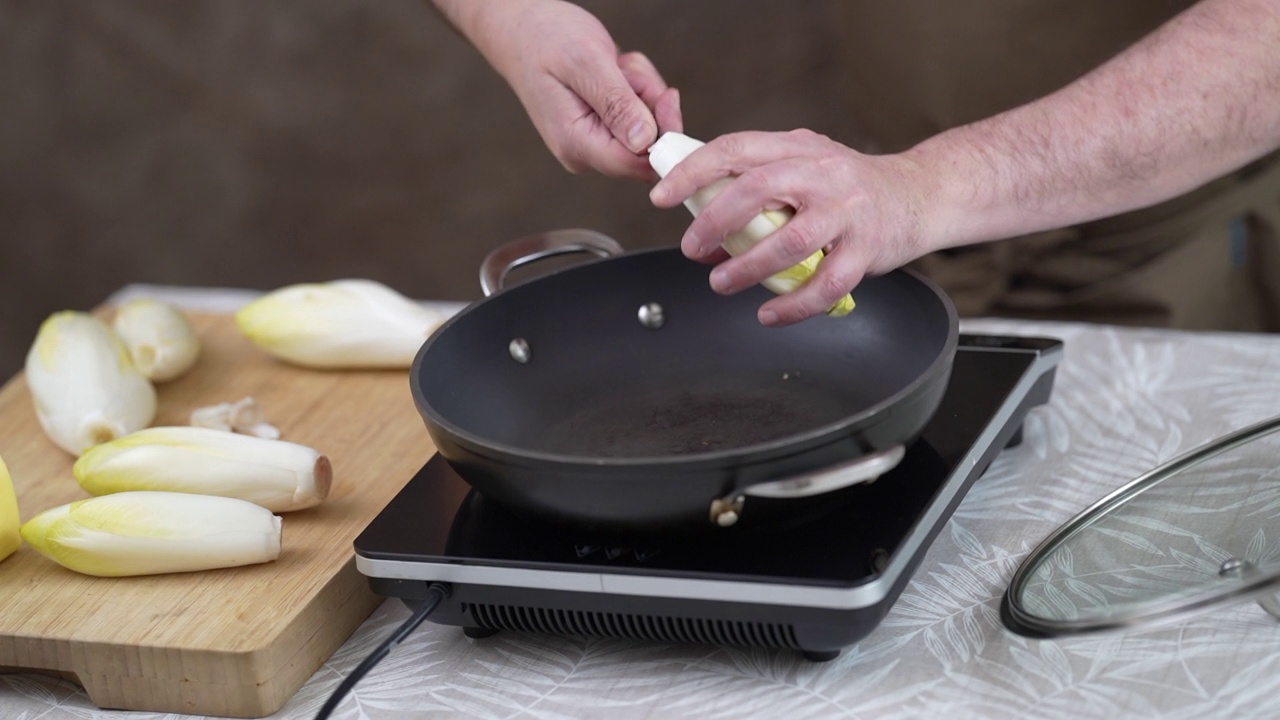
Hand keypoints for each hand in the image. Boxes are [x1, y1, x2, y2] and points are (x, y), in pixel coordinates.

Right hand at [453, 0, 682, 179]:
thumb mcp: (585, 63)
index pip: (638, 163)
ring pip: (647, 127)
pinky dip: (636, 87)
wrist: (522, 27)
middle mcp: (584, 151)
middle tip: (626, 70)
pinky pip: (639, 114)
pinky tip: (614, 69)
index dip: (664, 135)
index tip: (667, 96)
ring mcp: (593, 141)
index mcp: (577, 143)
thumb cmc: (545, 38)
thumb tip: (645, 141)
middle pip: (648, 146)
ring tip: (614, 65)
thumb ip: (616, 104)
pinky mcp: (601, 128)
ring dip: (642, 89)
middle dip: (649, 104)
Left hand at [649, 129, 941, 325]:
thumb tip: (702, 236)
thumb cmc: (849, 185)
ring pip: (791, 241)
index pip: (735, 149)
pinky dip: (793, 305)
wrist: (919, 194)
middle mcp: (822, 174)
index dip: (693, 172)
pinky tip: (769, 314)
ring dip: (748, 267)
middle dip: (715, 222)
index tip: (663, 196)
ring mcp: (847, 211)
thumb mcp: (802, 167)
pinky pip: (826, 284)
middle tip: (691, 247)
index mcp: (797, 148)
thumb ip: (755, 193)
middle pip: (758, 190)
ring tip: (722, 283)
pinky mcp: (867, 250)